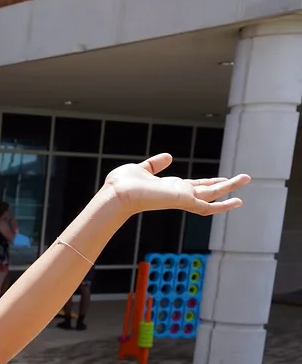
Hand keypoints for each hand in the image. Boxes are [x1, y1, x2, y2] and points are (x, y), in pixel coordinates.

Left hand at [104, 153, 249, 216]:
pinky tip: (238, 201)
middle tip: (240, 179)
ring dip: (229, 187)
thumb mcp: (142, 170)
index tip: (219, 179)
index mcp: (168, 188)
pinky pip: (207, 206)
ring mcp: (182, 198)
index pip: (192, 185)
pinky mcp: (183, 201)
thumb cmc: (122, 185)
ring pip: (212, 194)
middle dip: (223, 185)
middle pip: (206, 189)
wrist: (117, 194)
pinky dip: (223, 205)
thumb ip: (155, 165)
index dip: (207, 181)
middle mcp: (177, 194)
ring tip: (246, 179)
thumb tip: (168, 157)